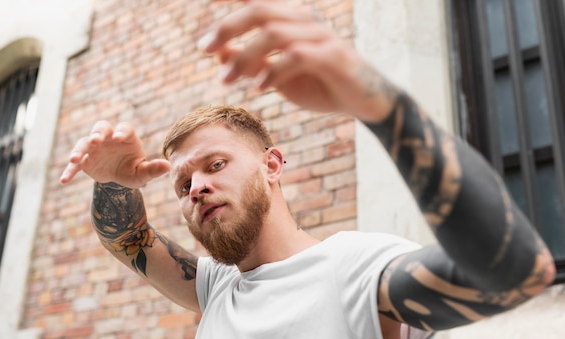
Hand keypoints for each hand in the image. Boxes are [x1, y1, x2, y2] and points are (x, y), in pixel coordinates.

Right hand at [59, 121, 170, 187]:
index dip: (122, 131)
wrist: (119, 179)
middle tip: (95, 140)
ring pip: (84, 142)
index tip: (120, 137)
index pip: (125, 129)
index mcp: (126, 137)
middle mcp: (109, 138)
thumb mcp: (143, 173)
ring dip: (78, 149)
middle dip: (98, 133)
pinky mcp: (84, 160)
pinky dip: (69, 170)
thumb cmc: (134, 170)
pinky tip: (64, 180)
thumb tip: (168, 166)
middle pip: (101, 128)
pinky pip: (75, 163)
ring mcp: (94, 147)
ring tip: (74, 159)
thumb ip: (153, 169)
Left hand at [200, 0, 396, 121]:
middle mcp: (305, 21)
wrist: (364, 101)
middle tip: (203, 48)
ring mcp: (321, 36)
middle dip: (228, 27)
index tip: (199, 5)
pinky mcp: (333, 56)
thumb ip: (252, 63)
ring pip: (274, 34)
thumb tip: (220, 54)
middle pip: (259, 11)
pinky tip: (258, 87)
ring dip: (244, 57)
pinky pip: (297, 56)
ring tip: (225, 80)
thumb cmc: (320, 86)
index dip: (230, 0)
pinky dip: (273, 70)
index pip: (257, 2)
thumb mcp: (278, 77)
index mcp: (292, 21)